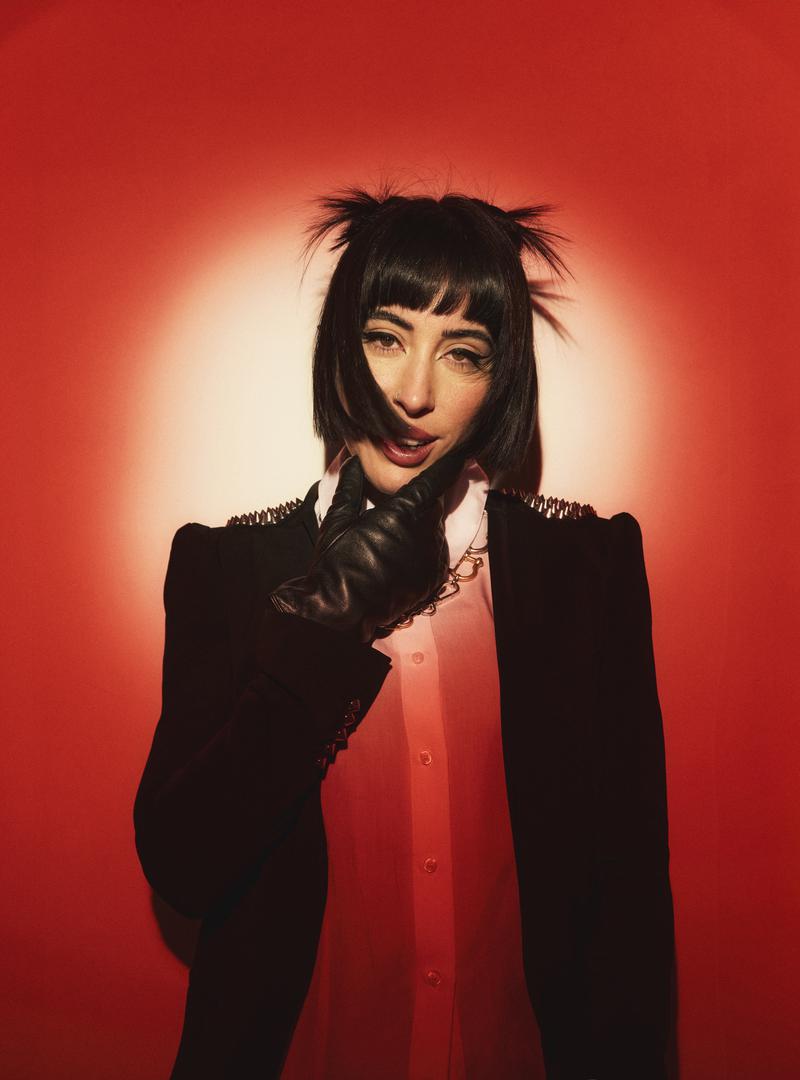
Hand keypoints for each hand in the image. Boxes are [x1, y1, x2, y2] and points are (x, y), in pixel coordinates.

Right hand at [270, 448, 466, 642]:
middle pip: (434, 505)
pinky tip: (400, 553)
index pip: (434, 481)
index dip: (447, 466)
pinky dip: (423, 548)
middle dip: (423, 499)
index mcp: (403, 513)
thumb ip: (350, 485)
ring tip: (396, 532)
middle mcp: (424, 533)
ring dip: (422, 523)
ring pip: (435, 528)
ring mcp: (431, 558)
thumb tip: (354, 461)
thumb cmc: (336, 564)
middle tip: (402, 501)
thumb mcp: (338, 519)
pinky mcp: (433, 578)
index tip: (458, 454)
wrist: (341, 610)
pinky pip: (435, 552)